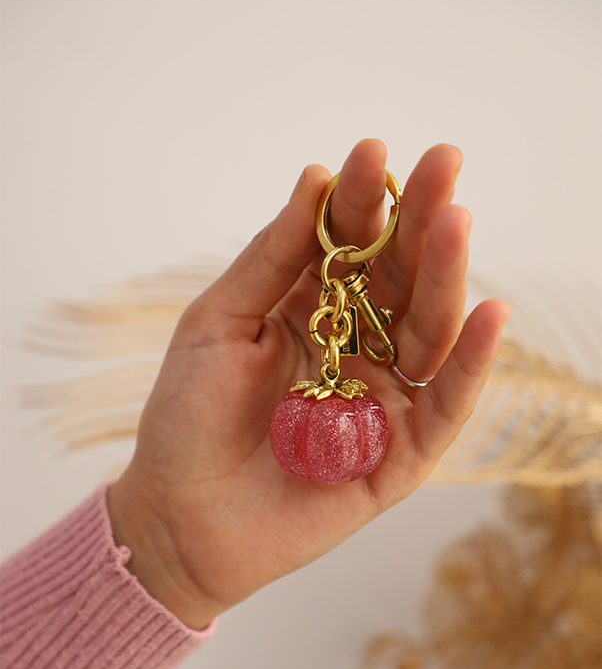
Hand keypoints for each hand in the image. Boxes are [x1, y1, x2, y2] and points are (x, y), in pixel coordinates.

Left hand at [108, 140, 508, 629]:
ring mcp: (381, 399)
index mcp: (310, 311)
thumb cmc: (187, 419)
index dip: (363, 201)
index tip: (374, 151)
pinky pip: (443, 407)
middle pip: (400, 279)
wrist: (179, 517)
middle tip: (443, 164)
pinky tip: (488, 314)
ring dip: (447, 278)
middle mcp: (355, 347)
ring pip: (428, 333)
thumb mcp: (218, 324)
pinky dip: (467, 365)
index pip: (350, 246)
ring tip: (456, 222)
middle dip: (420, 222)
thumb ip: (269, 259)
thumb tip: (313, 179)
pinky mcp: (400, 455)